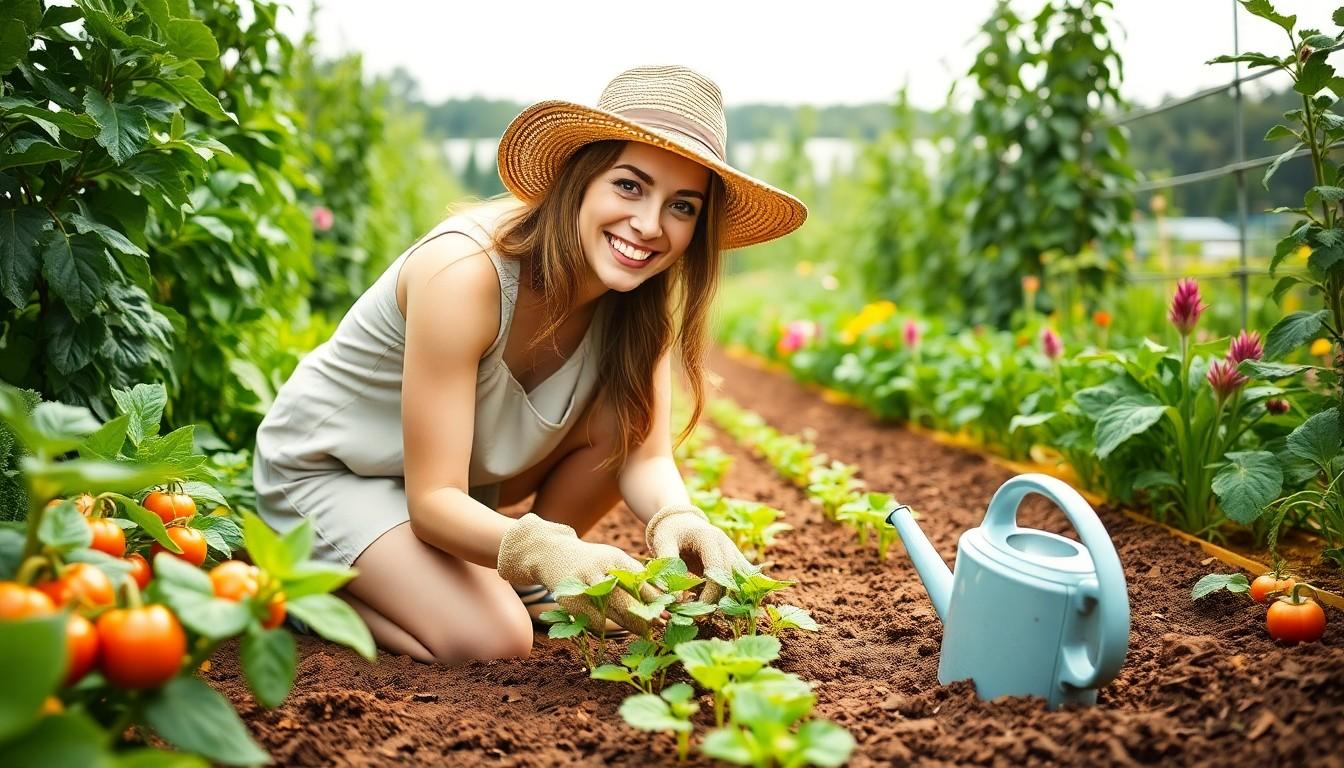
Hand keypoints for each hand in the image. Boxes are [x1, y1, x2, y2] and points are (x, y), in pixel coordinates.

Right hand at [497, 513, 659, 633]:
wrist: (551, 554)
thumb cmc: (593, 562)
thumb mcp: (614, 561)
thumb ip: (635, 576)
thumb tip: (667, 596)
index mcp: (615, 558)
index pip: (641, 580)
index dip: (657, 597)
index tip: (672, 610)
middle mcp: (599, 569)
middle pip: (627, 597)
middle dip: (647, 614)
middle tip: (664, 626)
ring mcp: (583, 585)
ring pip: (611, 610)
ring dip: (631, 624)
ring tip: (646, 632)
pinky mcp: (569, 599)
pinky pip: (592, 620)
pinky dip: (604, 626)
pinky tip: (614, 628)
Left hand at [645, 504, 751, 603]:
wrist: (682, 522)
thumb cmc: (670, 533)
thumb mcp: (662, 543)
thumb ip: (667, 566)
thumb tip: (675, 597)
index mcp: (709, 538)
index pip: (718, 568)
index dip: (711, 592)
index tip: (699, 609)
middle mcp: (726, 544)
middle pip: (733, 577)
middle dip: (720, 599)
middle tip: (703, 615)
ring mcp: (733, 552)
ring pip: (742, 580)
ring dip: (732, 598)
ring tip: (714, 613)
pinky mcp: (735, 560)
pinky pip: (743, 580)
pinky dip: (736, 594)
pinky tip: (727, 607)